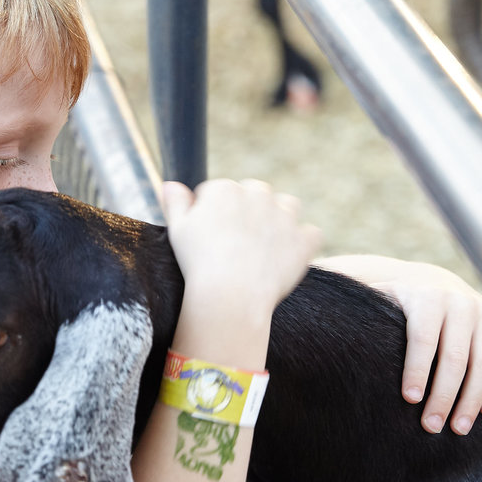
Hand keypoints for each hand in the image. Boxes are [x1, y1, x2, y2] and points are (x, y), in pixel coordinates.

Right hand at [161, 179, 322, 317]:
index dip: (215, 215)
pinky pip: (311, 234)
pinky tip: (288, 259)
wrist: (230, 296)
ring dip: (280, 221)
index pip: (221, 192)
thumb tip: (170, 185)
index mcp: (225, 189)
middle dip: (249, 213)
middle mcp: (258, 194)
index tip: (211, 238)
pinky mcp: (304, 239)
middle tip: (237, 246)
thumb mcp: (177, 232)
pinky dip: (303, 244)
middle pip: (256, 194)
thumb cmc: (198, 265)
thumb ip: (176, 204)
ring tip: (264, 249)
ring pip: (287, 207)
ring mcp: (285, 216)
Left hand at [325, 255, 481, 434]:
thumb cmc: (394, 306)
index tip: (409, 400)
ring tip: (458, 428)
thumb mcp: (375, 301)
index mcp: (427, 298)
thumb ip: (354, 309)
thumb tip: (313, 318)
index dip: (416, 370)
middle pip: (455, 357)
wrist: (434, 284)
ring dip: (472, 399)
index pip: (422, 338)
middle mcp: (461, 303)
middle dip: (444, 395)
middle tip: (432, 428)